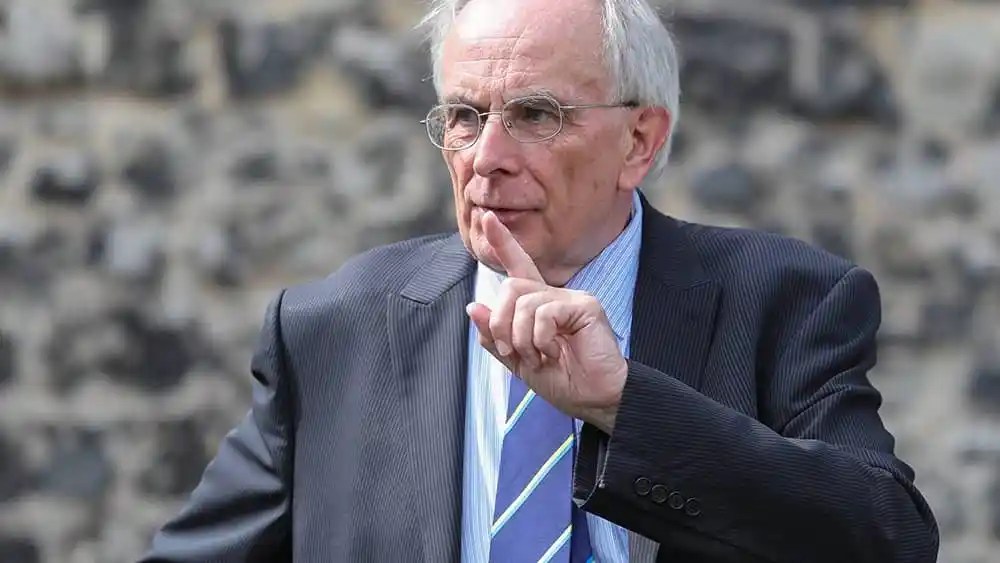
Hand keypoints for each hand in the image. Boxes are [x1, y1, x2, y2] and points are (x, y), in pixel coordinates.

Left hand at [465, 211, 627, 433]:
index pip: (517, 267)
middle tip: (512, 351)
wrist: (594, 399)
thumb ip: (496, 336)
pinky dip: (541, 337)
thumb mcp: (517, 361)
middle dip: (501, 324)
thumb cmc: (563, 381)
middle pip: (510, 287)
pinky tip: (554, 351)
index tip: (486, 218)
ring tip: (539, 356)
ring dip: (521, 338)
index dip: (503, 243)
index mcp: (538, 305)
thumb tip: (475, 307)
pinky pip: (545, 312)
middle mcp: (553, 296)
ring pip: (524, 301)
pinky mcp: (586, 306)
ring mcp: (571, 298)